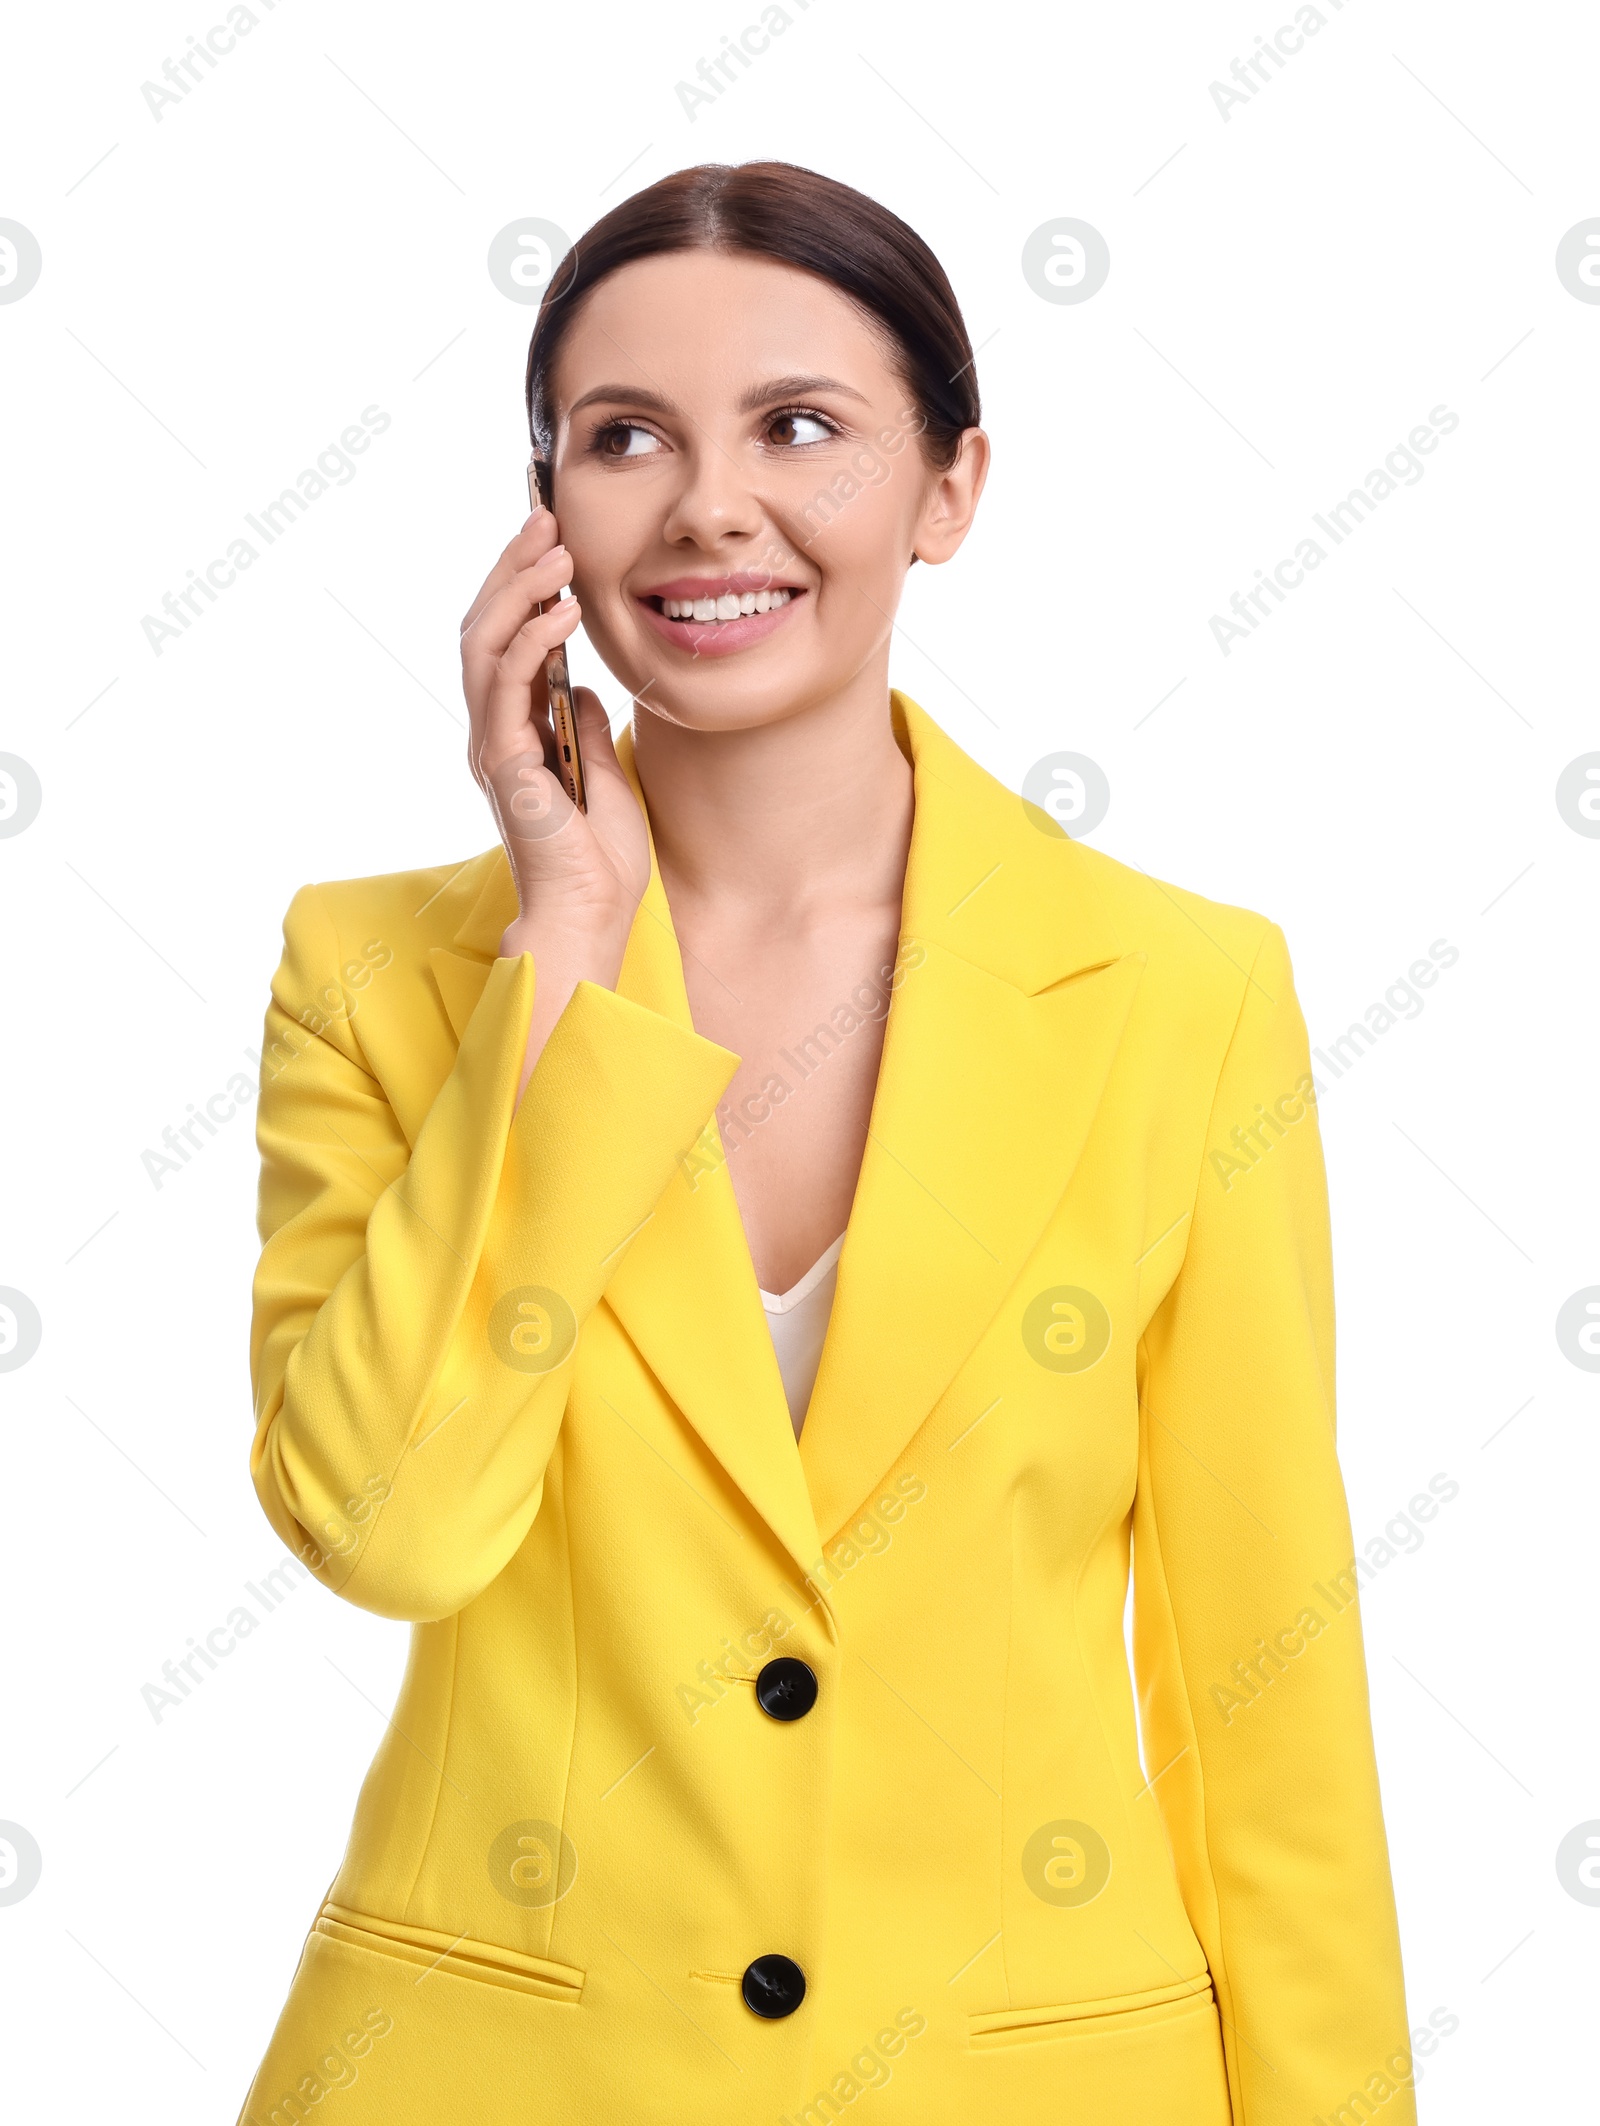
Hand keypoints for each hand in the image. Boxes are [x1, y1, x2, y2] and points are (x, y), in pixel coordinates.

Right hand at [460, 509, 649, 963]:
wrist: (589, 918)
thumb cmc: (597, 863)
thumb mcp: (602, 777)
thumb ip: (584, 730)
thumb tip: (585, 688)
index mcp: (513, 734)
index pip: (504, 641)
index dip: (520, 585)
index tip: (550, 537)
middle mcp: (492, 734)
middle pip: (483, 629)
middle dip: (512, 567)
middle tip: (544, 518)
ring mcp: (493, 747)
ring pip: (484, 645)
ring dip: (518, 589)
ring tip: (554, 548)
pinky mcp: (504, 763)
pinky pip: (506, 685)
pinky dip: (531, 639)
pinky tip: (562, 608)